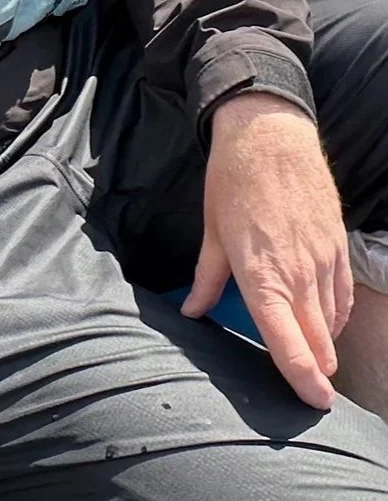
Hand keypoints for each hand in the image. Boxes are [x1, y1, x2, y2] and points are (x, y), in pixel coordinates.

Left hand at [181, 91, 352, 409]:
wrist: (269, 135)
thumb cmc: (233, 180)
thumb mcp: (211, 231)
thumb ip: (206, 279)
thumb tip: (193, 311)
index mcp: (261, 275)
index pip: (288, 343)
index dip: (303, 379)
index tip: (313, 401)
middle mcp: (298, 275)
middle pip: (318, 341)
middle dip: (314, 367)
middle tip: (303, 380)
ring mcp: (322, 261)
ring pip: (332, 321)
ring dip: (322, 340)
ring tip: (309, 349)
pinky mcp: (336, 246)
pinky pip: (343, 295)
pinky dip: (335, 313)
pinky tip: (323, 317)